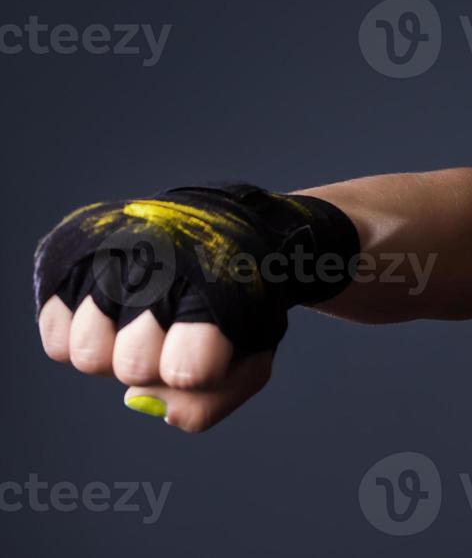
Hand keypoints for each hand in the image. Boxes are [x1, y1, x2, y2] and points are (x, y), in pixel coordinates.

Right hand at [32, 183, 357, 430]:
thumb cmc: (229, 300)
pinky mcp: (67, 258)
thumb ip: (211, 401)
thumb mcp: (251, 350)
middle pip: (133, 367)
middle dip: (154, 363)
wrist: (212, 227)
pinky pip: (56, 338)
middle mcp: (158, 263)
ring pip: (87, 356)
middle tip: (171, 330)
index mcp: (217, 287)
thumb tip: (155, 408)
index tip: (205, 350)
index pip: (189, 370)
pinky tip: (109, 313)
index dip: (195, 372)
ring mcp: (107, 257)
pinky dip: (80, 337)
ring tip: (138, 319)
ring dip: (114, 350)